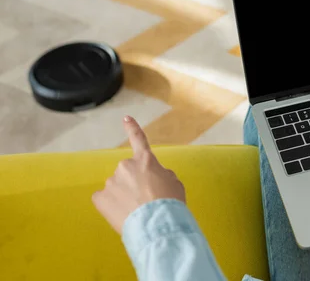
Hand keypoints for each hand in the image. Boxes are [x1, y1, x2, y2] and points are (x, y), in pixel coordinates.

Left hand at [92, 116, 185, 233]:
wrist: (156, 224)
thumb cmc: (170, 203)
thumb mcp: (174, 183)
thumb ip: (161, 174)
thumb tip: (154, 177)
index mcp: (145, 160)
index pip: (138, 140)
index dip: (132, 128)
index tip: (125, 118)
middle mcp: (125, 166)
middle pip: (128, 172)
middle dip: (133, 182)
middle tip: (145, 200)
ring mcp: (111, 181)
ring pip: (116, 187)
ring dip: (123, 195)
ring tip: (136, 211)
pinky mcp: (100, 198)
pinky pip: (104, 199)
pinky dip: (110, 205)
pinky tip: (121, 214)